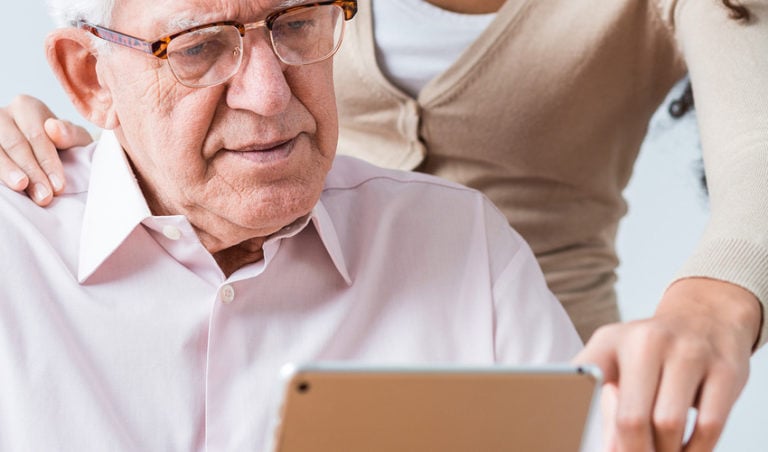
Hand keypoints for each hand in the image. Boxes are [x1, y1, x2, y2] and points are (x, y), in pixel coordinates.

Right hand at [0, 95, 92, 205]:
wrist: (53, 153)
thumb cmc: (64, 146)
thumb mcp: (75, 139)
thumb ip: (69, 134)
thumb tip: (53, 128)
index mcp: (27, 107)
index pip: (37, 136)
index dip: (48, 162)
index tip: (59, 186)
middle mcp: (3, 115)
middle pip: (16, 144)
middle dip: (32, 172)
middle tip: (44, 196)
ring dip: (8, 171)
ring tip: (21, 187)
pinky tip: (5, 188)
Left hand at [575, 277, 761, 450]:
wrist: (706, 315)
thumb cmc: (651, 347)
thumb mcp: (612, 355)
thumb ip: (598, 397)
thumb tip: (612, 448)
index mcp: (613, 340)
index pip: (586, 383)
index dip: (585, 418)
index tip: (604, 445)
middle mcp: (649, 341)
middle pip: (631, 418)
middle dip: (631, 450)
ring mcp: (690, 353)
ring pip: (669, 424)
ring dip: (665, 451)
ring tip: (662, 451)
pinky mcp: (726, 370)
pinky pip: (708, 425)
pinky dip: (696, 448)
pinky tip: (688, 449)